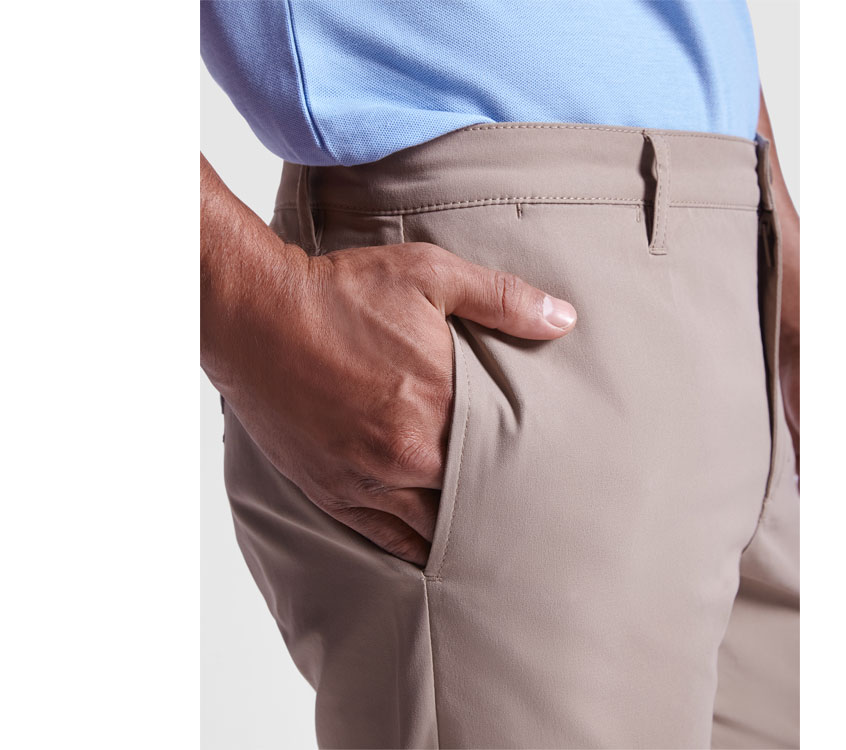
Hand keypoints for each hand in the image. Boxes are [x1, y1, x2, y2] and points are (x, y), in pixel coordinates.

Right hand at [204, 239, 576, 565]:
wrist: (255, 312)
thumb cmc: (341, 291)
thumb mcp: (430, 275)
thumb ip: (502, 299)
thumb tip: (564, 319)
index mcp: (438, 403)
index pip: (504, 457)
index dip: (531, 472)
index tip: (556, 483)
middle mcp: (405, 453)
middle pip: (472, 502)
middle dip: (500, 510)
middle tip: (535, 526)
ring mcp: (365, 478)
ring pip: (430, 530)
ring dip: (460, 536)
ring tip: (494, 546)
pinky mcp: (331, 491)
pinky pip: (382, 537)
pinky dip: (413, 548)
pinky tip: (435, 553)